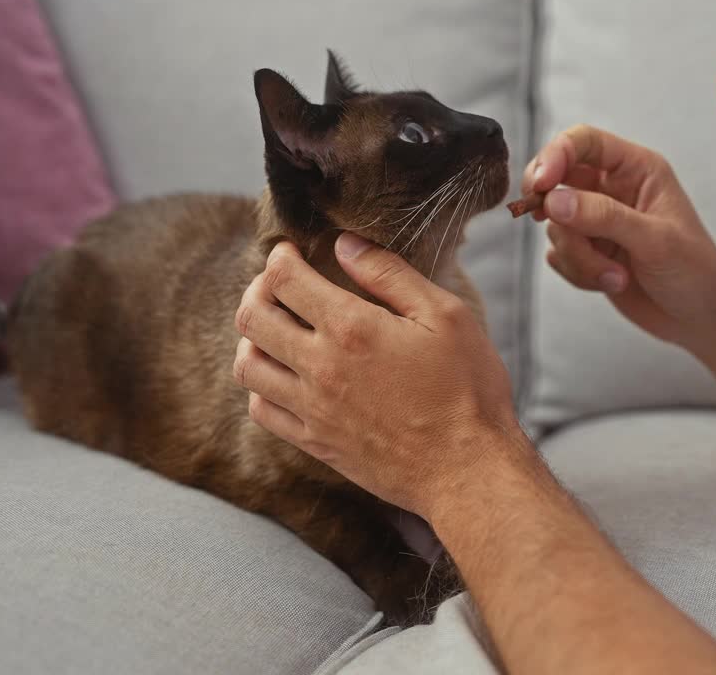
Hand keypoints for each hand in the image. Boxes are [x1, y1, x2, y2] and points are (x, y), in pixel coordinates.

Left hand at [232, 235, 519, 519]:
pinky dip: (261, 384)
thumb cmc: (467, 389)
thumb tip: (345, 245)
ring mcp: (312, 409)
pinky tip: (285, 375)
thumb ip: (391, 275)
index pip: (284, 279)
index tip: (289, 251)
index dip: (279, 257)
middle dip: (258, 289)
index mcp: (352, 328)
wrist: (467, 470)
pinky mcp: (315, 442)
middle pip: (252, 317)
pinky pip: (261, 409)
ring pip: (247, 364)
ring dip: (252, 337)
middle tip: (278, 284)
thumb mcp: (446, 316)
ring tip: (276, 327)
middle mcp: (320, 367)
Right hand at [527, 124, 715, 348]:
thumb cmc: (694, 270)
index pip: (583, 142)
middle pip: (557, 179)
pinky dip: (578, 273)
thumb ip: (605, 217)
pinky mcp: (589, 253)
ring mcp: (597, 222)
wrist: (700, 318)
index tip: (539, 185)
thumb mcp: (655, 240)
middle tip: (543, 220)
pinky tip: (612, 283)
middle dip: (552, 208)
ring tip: (616, 276)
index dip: (555, 155)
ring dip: (579, 256)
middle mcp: (613, 189)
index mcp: (636, 169)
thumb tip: (554, 201)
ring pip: (556, 225)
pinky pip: (559, 255)